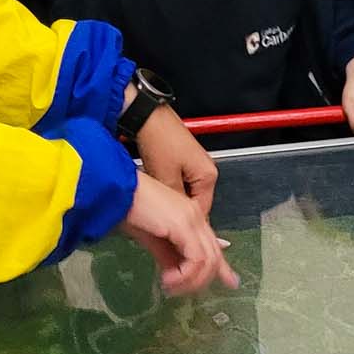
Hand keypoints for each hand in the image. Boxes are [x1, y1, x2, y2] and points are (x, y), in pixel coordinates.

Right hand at [120, 171, 238, 296]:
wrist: (116, 191)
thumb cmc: (127, 208)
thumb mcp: (152, 238)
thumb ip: (168, 256)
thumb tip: (176, 273)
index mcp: (191, 217)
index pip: (213, 246)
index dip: (223, 267)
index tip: (231, 282)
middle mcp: (196, 216)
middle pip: (214, 256)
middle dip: (200, 280)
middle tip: (179, 291)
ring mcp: (192, 219)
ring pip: (208, 261)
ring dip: (190, 280)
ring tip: (171, 286)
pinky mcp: (183, 224)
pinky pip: (196, 258)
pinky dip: (185, 274)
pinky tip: (169, 279)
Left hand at [131, 100, 217, 217]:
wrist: (145, 115)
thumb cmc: (158, 138)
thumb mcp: (166, 178)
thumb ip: (176, 202)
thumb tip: (178, 223)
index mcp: (208, 175)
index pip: (203, 213)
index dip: (188, 227)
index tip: (176, 237)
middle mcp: (205, 171)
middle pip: (195, 204)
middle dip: (181, 215)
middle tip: (165, 226)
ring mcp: (194, 165)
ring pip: (186, 195)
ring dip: (174, 203)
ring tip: (159, 210)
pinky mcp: (182, 161)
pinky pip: (179, 185)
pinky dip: (170, 191)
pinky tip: (158, 195)